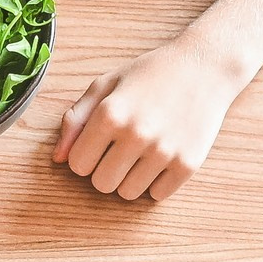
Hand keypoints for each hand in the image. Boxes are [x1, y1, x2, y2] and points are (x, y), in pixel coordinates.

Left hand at [52, 37, 242, 200]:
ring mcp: (164, 151)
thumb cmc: (149, 74)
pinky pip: (157, 195)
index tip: (100, 144)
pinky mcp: (188, 164)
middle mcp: (135, 134)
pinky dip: (158, 182)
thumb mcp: (105, 85)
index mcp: (109, 114)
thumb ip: (75, 120)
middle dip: (106, 170)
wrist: (204, 66)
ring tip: (143, 152)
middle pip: (101, 185)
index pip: (77, 165)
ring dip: (131, 178)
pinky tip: (164, 156)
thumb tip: (58, 159)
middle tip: (121, 150)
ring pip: (128, 194)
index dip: (86, 156)